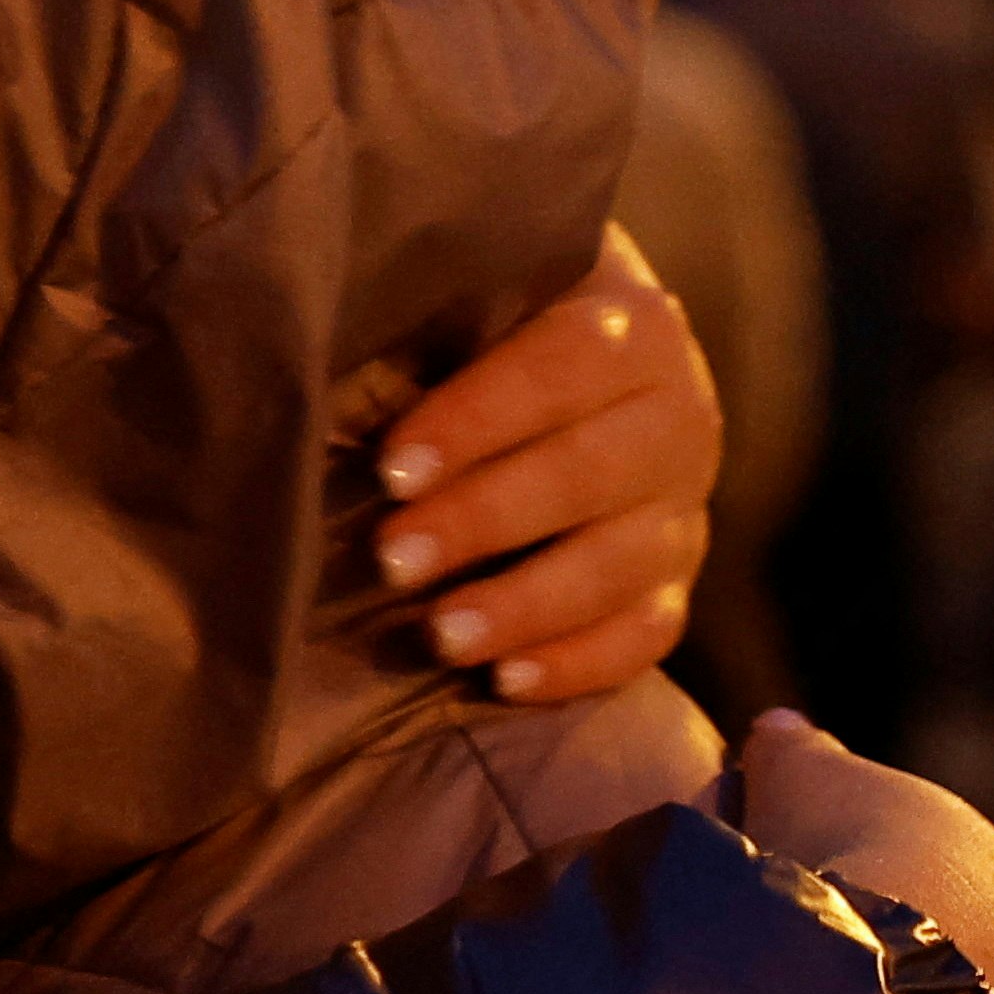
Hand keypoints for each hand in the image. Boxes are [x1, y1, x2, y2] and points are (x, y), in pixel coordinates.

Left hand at [376, 224, 717, 701]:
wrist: (562, 367)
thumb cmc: (473, 333)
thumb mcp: (444, 312)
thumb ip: (401, 335)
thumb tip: (312, 379)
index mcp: (626, 327)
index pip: (563, 366)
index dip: (477, 418)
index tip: (392, 467)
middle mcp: (676, 415)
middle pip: (591, 473)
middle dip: (484, 520)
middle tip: (392, 559)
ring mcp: (681, 506)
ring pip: (621, 565)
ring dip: (526, 605)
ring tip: (440, 636)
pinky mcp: (670, 581)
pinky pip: (645, 634)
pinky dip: (580, 662)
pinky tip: (506, 681)